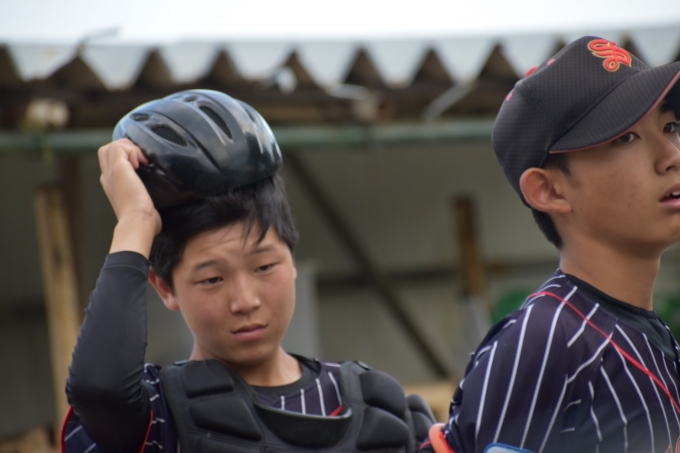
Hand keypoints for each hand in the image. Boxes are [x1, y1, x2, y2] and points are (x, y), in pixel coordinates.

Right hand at [98, 138, 160, 255]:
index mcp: (112, 185)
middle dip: (127, 148)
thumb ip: (143, 198)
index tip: (143, 165)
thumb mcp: (142, 206)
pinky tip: (143, 163)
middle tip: (143, 160)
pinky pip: (121, 147)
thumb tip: (155, 207)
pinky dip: (134, 151)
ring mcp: (111, 172)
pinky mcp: (118, 169)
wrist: (138, 223)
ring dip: (132, 148)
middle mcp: (108, 177)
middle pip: (108, 150)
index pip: (111, 162)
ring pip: (113, 146)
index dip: (126, 157)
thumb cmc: (144, 221)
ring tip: (143, 161)